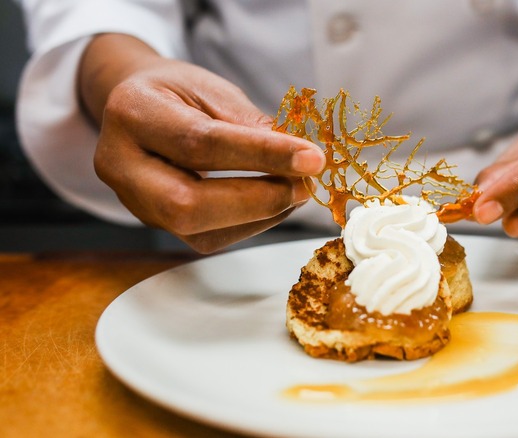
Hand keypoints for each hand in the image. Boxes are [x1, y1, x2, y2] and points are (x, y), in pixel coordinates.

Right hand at [82, 36, 324, 252]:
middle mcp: (120, 164)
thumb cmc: (177, 93)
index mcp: (133, 112)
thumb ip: (249, 124)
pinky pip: (206, 239)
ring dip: (259, 215)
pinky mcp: (155, 224)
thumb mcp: (212, 89)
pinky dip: (249, 225)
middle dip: (257, 200)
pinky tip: (273, 204)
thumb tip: (299, 159)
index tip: (312, 159)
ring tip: (295, 190)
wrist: (136, 106)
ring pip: (197, 229)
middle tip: (304, 185)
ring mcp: (133, 201)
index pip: (201, 143)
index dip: (263, 155)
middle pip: (187, 203)